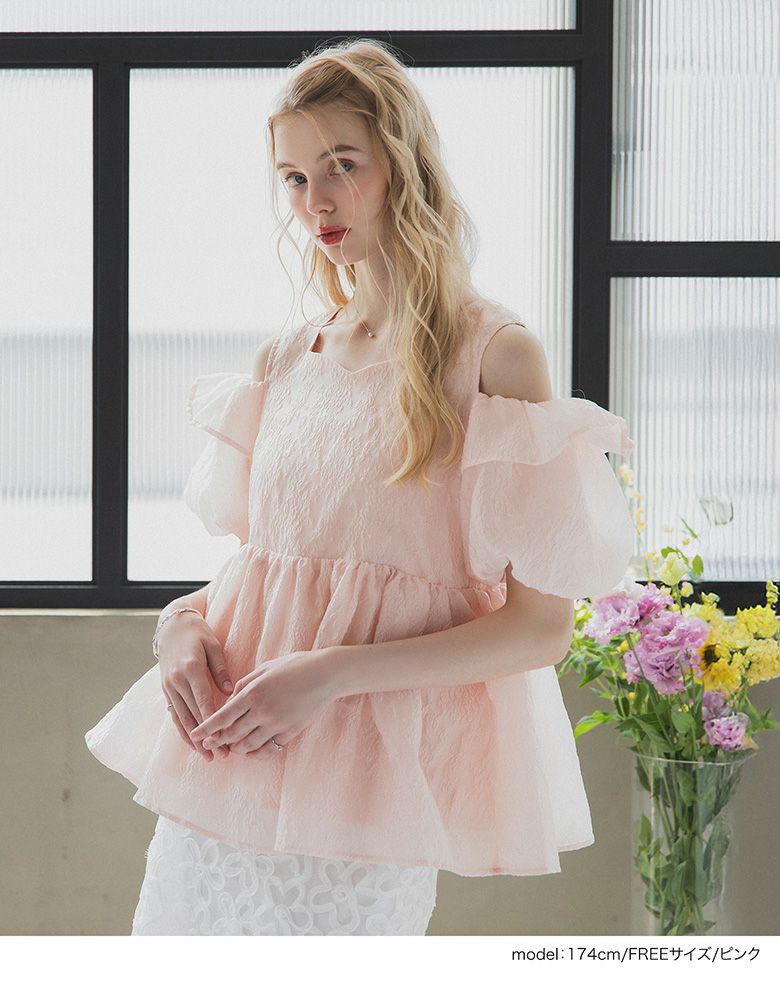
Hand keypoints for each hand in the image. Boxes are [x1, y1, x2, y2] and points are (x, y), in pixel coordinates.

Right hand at [156, 609, 233, 761]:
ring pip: (181, 719)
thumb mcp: (213, 646)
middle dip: (207, 737)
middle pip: (193, 714)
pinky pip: (174, 715)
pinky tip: (192, 745)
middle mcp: (177, 680)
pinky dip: (182, 731)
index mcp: (191, 668)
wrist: (172, 628)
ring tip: (208, 756)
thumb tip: (231, 692)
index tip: (223, 738)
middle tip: (221, 754)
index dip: (212, 721)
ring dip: (194, 740)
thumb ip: (220, 669)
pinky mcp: (166, 691)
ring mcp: (169, 687)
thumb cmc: (198, 634)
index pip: (203, 700)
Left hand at [189, 649, 335, 755]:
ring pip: (248, 745)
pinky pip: (268, 749)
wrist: (326, 674)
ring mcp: (277, 723)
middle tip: (209, 745)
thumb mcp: (266, 668)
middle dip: (218, 741)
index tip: (196, 736)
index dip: (206, 728)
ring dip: (237, 749)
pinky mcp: (290, 732)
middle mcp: (262, 710)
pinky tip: (252, 751)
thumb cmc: (295, 666)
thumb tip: (231, 699)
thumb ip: (245, 683)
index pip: (222, 716)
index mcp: (253, 692)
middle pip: (232, 734)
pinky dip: (257, 753)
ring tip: (232, 748)